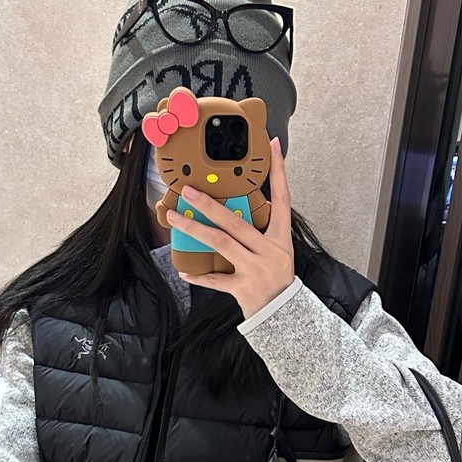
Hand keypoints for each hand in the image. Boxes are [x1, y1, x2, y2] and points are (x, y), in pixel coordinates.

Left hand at [165, 137, 294, 319]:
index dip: (278, 172)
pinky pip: (216, 280)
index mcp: (281, 238)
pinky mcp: (244, 288)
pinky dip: (199, 276)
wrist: (286, 315)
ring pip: (221, 243)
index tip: (271, 146)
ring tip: (176, 218)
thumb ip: (260, 233)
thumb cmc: (277, 279)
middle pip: (237, 221)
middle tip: (189, 190)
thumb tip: (230, 211)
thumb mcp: (277, 252)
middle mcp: (270, 251)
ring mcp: (256, 269)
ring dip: (195, 230)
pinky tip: (183, 269)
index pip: (282, 198)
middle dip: (210, 205)